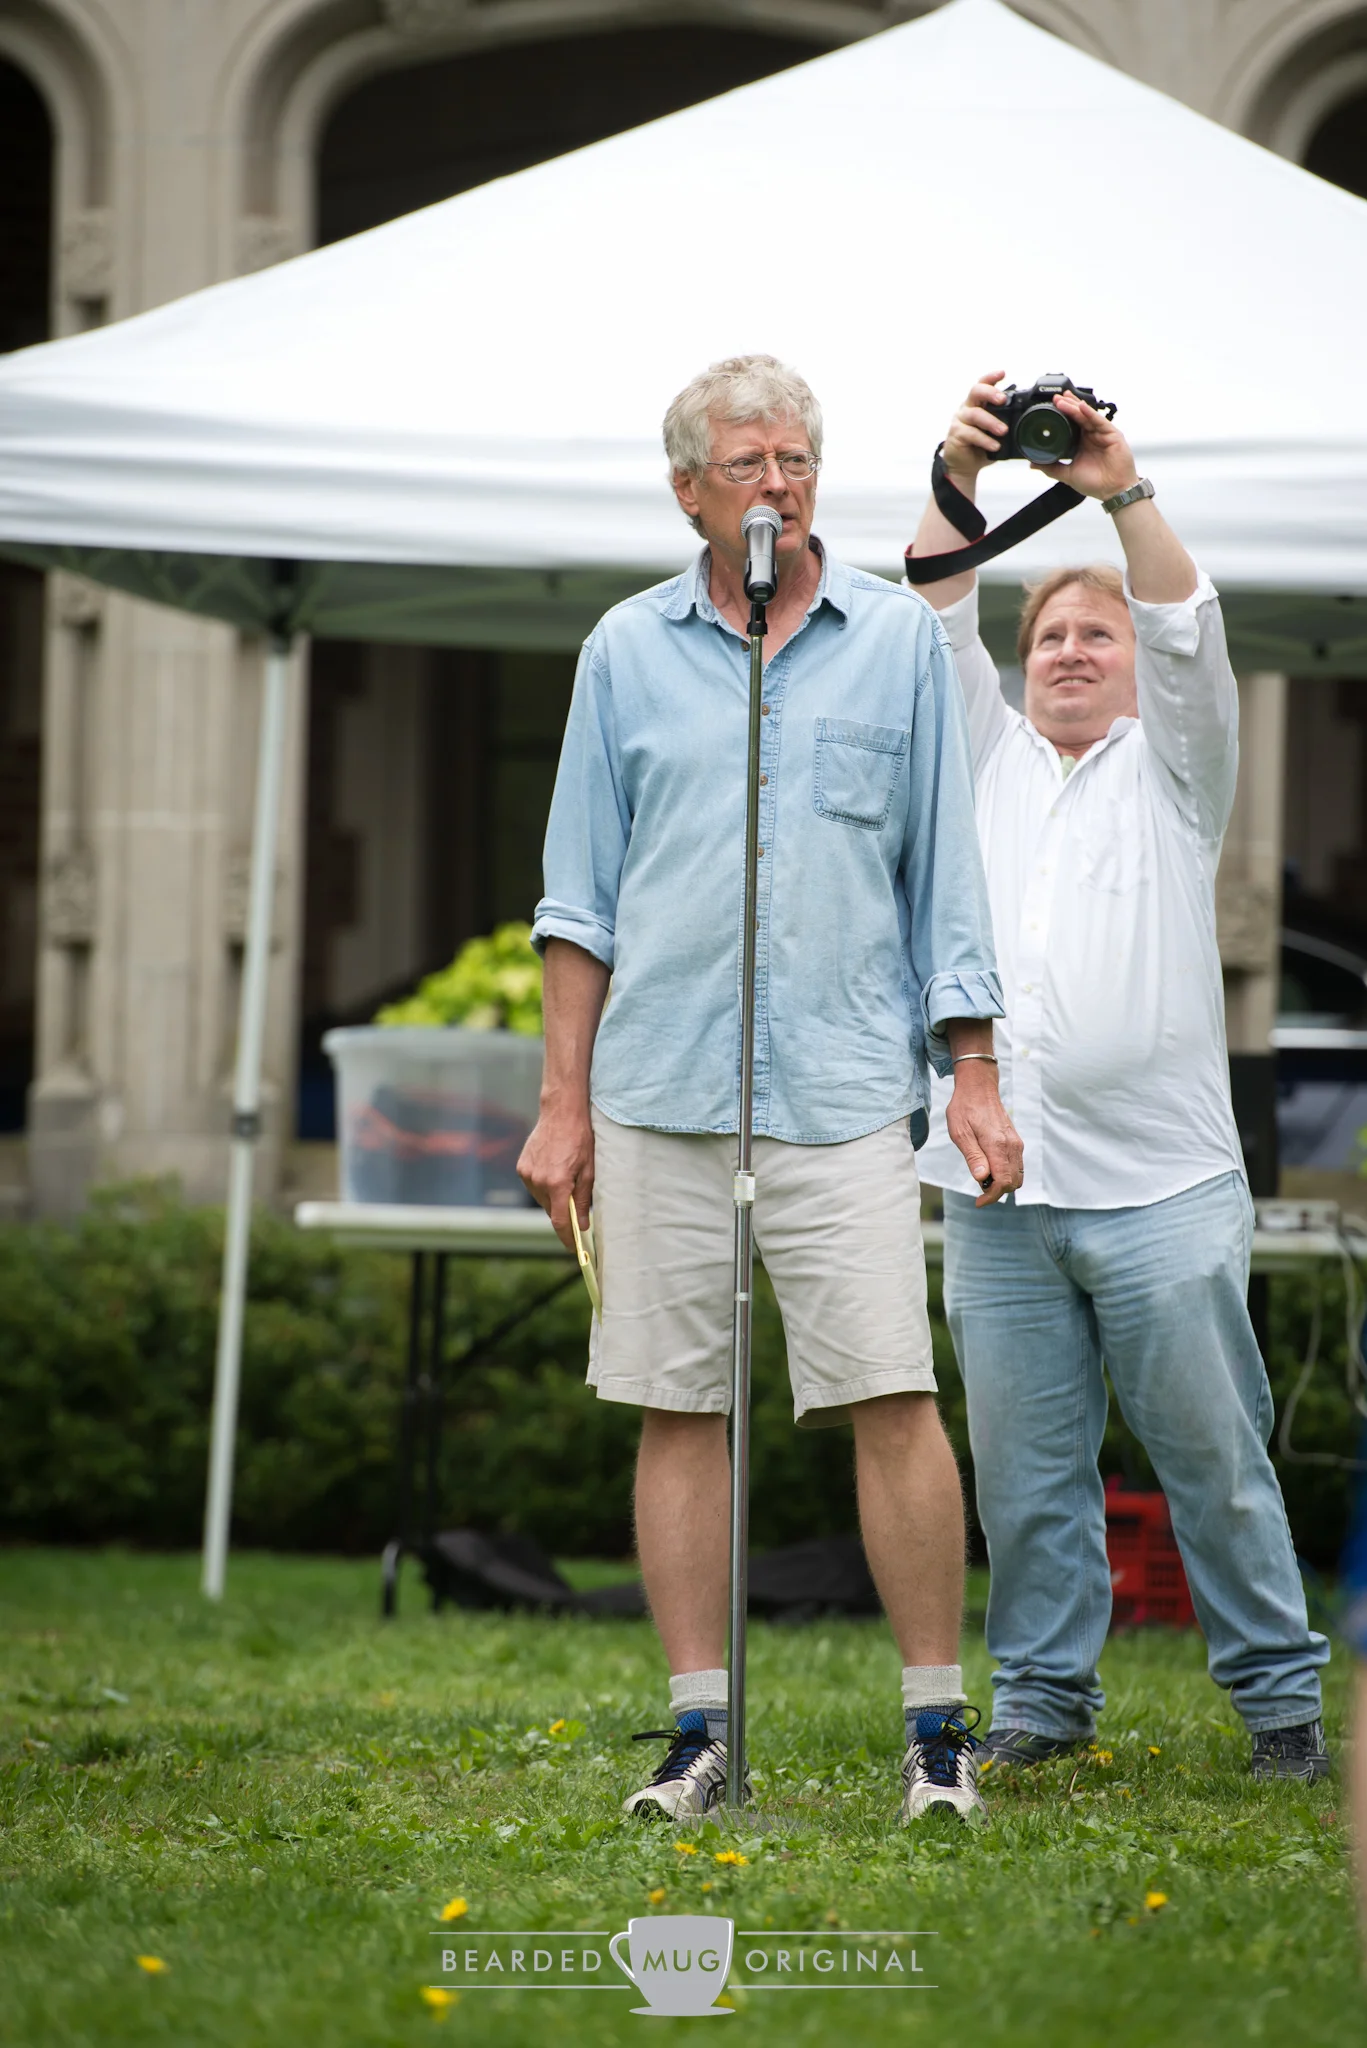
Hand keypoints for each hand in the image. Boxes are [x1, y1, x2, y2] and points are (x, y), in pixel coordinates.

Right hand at [518, 1103, 594, 1250]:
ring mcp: (527, 1174)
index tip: (573, 1249)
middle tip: (577, 1210)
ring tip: (565, 1182)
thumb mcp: (589, 1171)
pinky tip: (554, 1173)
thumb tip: (583, 1224)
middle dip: (564, 1214)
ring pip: (542, 1199)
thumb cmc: (580, 1140)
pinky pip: (534, 1186)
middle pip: (551, 1211)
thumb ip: (584, 1199)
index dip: (567, 1238)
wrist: (561, 1113)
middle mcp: (539, 1181)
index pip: (560, 1222)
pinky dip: (544, 1186)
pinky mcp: (522, 1167)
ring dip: (554, 1199)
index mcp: (558, 1183)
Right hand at [940, 370, 1009, 483]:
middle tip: (1002, 399)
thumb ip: (1007, 422)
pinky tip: (995, 445)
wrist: (966, 465)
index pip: (983, 384)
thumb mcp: (997, 432)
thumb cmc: (982, 446)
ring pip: (975, 414)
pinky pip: (971, 433)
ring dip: (991, 422)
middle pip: (975, 391)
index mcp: (978, 403)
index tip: (1002, 373)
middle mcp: (967, 407)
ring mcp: (960, 420)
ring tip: (1004, 431)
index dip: (991, 377)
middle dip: (990, 392)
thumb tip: (1028, 417)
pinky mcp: (956, 434)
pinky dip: (985, 440)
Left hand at [945, 1065, 1023, 1207]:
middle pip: (1013, 1183)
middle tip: (978, 1189)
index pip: (1003, 1182)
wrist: (979, 1087)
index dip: (991, 1196)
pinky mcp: (1016, 1141)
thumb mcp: (960, 1132)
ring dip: (1003, 1183)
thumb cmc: (965, 1108)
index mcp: (998, 1145)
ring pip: (1018, 1175)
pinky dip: (1006, 1173)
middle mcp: (1012, 1146)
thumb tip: (982, 1178)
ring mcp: (1016, 1143)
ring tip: (983, 1177)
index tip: (978, 1201)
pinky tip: (989, 1167)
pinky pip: (1017, 1165)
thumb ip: (973, 1156)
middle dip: (997, 1192)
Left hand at [1032, 388, 1139, 501]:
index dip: (1062, 414)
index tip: (1051, 406)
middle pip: (1079, 416)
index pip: (1071, 423)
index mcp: (1082, 442)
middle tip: (1055, 398)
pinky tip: (1082, 408)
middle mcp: (1092, 435)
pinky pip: (1100, 421)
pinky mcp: (1112, 435)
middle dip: (1068, 405)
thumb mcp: (1067, 474)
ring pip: (1088, 416)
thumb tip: (1033, 464)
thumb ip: (1051, 468)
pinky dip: (1091, 414)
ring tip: (1063, 400)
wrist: (1112, 492)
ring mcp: (1102, 433)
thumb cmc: (1095, 483)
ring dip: (1076, 407)